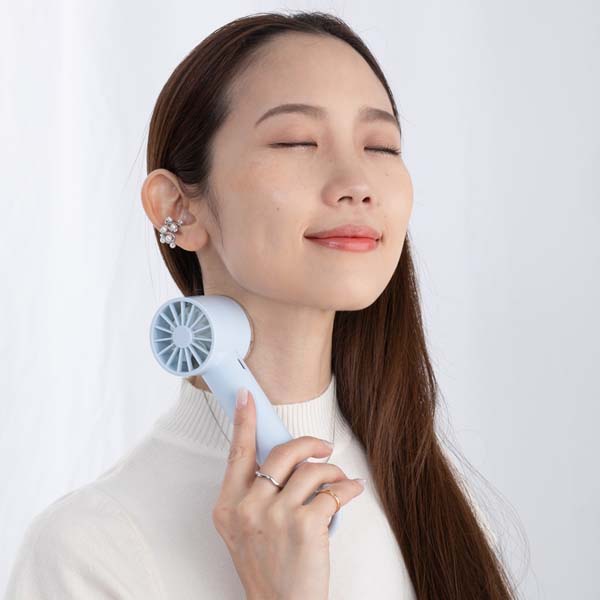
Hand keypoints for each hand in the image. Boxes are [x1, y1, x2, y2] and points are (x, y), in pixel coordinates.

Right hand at [211, 387, 364, 599]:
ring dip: (332, 471)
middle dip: (309, 444)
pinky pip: (333, 492)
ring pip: (312, 470)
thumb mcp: (245, 528)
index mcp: (228, 506)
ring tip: (339, 480)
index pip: (237, 453)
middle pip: (283, 453)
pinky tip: (350, 492)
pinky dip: (347, 489)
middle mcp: (248, 507)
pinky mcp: (305, 525)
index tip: (246, 396)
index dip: (244, 421)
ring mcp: (276, 516)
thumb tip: (283, 458)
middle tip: (323, 447)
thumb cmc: (267, 566)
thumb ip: (254, 492)